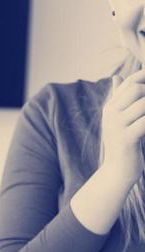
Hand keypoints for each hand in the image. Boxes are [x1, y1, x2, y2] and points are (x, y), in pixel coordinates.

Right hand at [101, 71, 144, 192]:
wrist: (116, 174)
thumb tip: (116, 77)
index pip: (130, 82)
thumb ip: (119, 98)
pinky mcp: (127, 139)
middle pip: (137, 89)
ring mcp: (117, 127)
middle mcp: (111, 115)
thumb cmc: (123, 146)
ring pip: (143, 103)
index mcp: (110, 108)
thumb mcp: (119, 120)